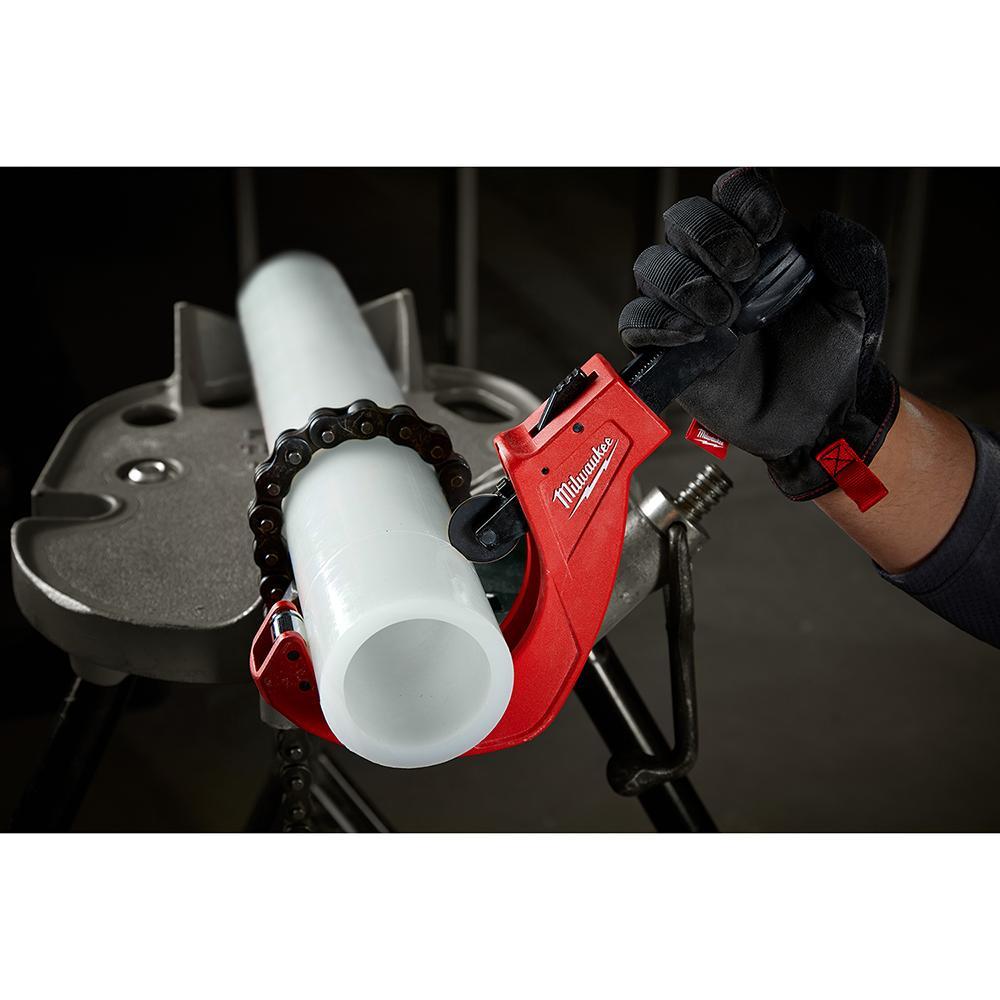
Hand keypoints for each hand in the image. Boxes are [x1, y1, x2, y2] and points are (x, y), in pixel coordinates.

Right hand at [618, 168, 898, 501]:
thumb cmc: (835, 356)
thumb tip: (820, 221)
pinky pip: (635, 323)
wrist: (820, 416)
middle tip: (743, 272)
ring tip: (723, 316)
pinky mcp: (669, 349)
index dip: (743, 199)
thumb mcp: (857, 297)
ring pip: (652, 266)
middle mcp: (717, 266)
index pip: (733, 192)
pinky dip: (653, 323)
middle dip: (709, 236)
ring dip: (684, 283)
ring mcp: (688, 306)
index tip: (768, 229)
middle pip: (683, 220)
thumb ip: (847, 252)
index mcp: (760, 242)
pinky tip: (690, 335)